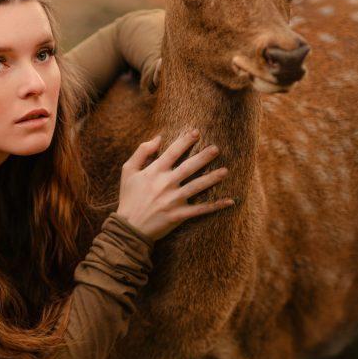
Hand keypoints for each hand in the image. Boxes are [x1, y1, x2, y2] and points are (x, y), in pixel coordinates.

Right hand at [115, 128, 233, 241]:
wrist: (129, 227)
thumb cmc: (129, 197)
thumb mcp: (128, 171)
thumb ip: (141, 152)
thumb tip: (157, 138)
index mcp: (154, 172)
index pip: (172, 152)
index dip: (185, 141)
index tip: (196, 132)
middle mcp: (165, 184)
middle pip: (188, 167)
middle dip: (203, 157)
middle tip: (216, 149)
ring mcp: (173, 200)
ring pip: (197, 186)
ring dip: (212, 178)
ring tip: (226, 171)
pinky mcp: (179, 215)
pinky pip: (200, 210)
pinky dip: (215, 206)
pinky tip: (229, 201)